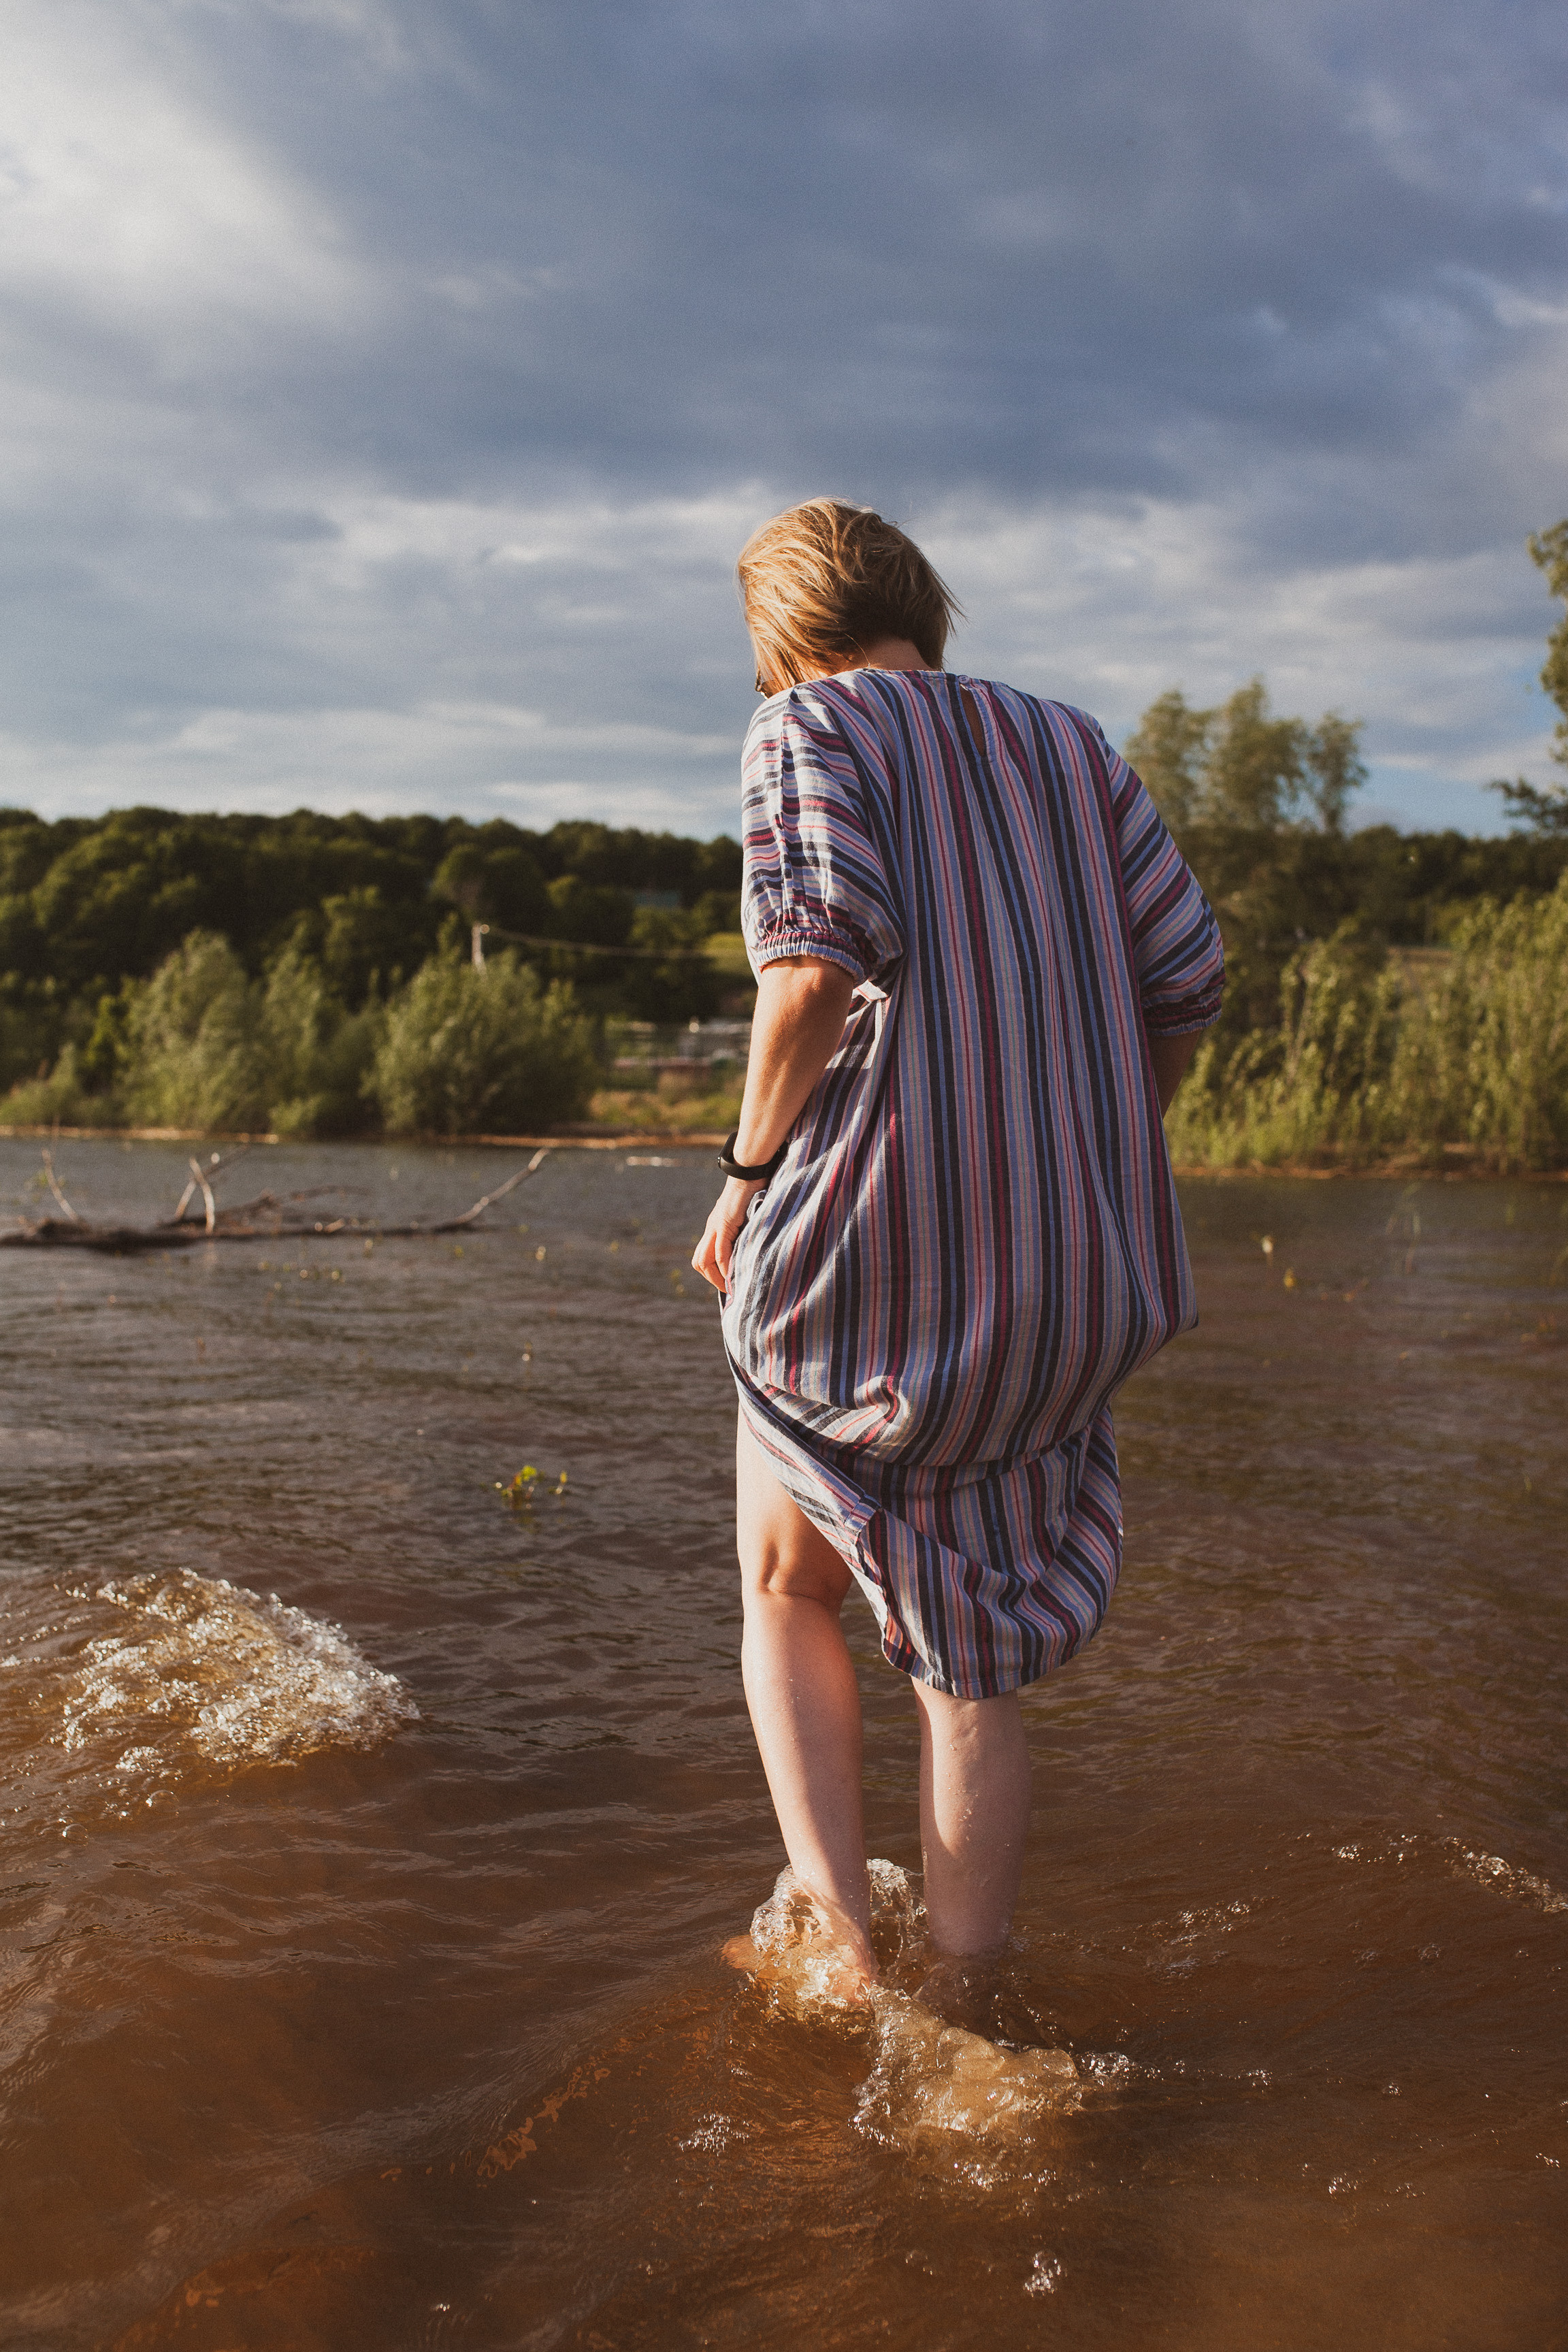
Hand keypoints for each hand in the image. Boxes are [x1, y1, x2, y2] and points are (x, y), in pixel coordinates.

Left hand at [691, 1176, 764, 1294]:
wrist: (749, 1170)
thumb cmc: (754, 1189)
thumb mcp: (749, 1215)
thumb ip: (746, 1229)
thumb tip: (756, 1246)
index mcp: (716, 1227)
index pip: (705, 1256)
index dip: (713, 1273)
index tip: (728, 1284)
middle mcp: (711, 1228)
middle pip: (699, 1261)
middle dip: (712, 1279)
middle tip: (728, 1289)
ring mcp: (715, 1226)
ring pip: (703, 1259)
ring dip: (716, 1277)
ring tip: (730, 1286)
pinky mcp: (724, 1223)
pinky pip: (719, 1251)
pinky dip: (724, 1266)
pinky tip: (732, 1276)